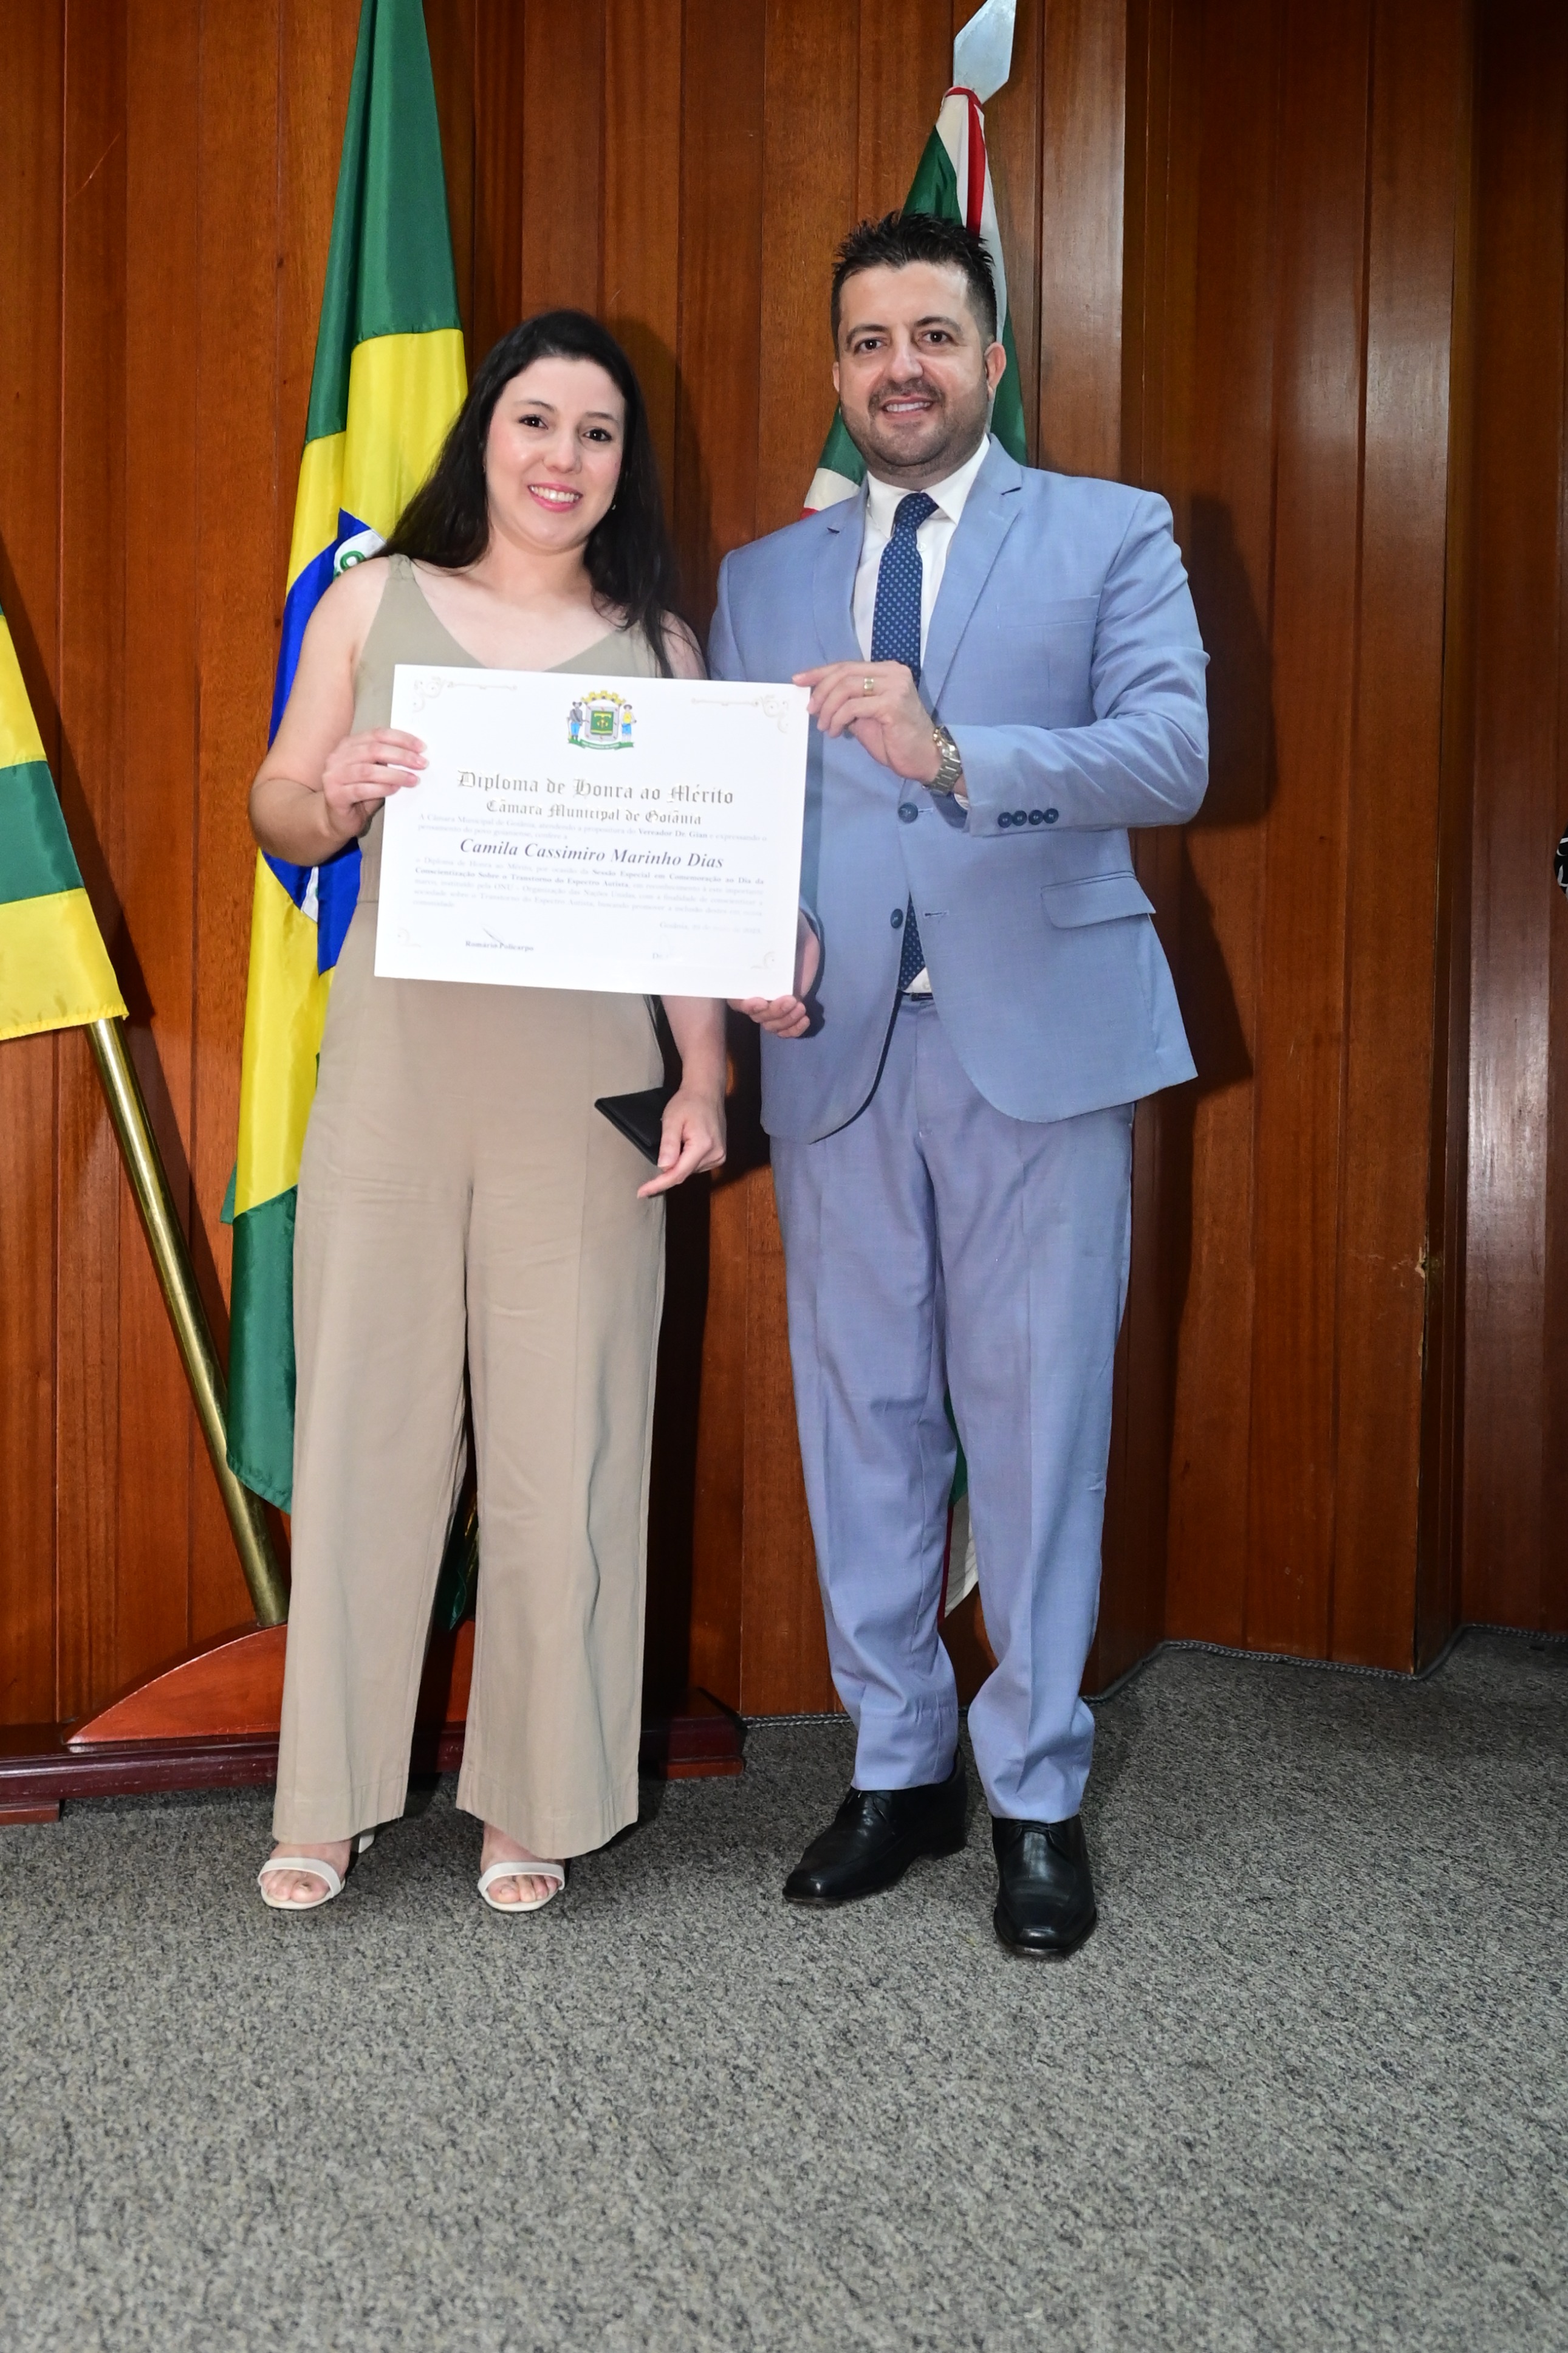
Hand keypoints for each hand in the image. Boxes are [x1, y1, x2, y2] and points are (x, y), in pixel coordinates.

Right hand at [320, 727, 425, 836]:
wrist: (338, 819)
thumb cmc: (359, 795)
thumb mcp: (374, 773)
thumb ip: (386, 761)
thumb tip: (416, 756)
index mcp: (348, 745)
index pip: (377, 735)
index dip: (401, 739)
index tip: (421, 747)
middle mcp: (338, 757)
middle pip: (374, 750)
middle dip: (401, 756)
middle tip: (421, 764)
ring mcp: (333, 776)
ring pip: (368, 770)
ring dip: (395, 775)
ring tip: (413, 779)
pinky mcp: (335, 795)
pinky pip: (361, 790)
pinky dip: (381, 789)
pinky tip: (395, 790)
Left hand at [637, 1085, 726, 1197]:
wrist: (707, 1092)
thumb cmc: (688, 1102)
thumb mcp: (672, 1120)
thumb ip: (668, 1144)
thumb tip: (663, 1167)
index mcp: (703, 1146)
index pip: (678, 1174)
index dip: (658, 1185)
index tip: (642, 1192)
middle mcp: (715, 1155)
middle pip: (684, 1173)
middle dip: (667, 1171)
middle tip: (654, 1161)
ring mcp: (719, 1156)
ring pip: (690, 1171)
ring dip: (677, 1165)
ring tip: (675, 1142)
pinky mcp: (719, 1155)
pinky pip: (696, 1166)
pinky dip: (685, 1162)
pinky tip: (683, 1147)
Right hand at [731, 914, 820, 1039]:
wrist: (800, 938)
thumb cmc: (782, 930)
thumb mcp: (773, 927)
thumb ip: (761, 928)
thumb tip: (754, 919)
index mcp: (745, 979)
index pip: (738, 1000)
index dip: (747, 1006)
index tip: (759, 1000)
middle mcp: (755, 994)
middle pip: (757, 1017)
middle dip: (774, 1013)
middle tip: (791, 999)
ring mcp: (772, 1003)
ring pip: (772, 1025)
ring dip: (786, 1021)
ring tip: (801, 1007)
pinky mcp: (789, 1009)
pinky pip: (786, 1029)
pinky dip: (794, 1029)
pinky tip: (805, 1019)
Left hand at [794, 660, 939, 782]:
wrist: (923, 758)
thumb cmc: (895, 739)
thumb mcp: (864, 716)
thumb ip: (847, 702)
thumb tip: (818, 698)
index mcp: (886, 671)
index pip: (846, 665)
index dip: (819, 672)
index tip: (798, 680)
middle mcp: (893, 673)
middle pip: (844, 673)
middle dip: (821, 692)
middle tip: (811, 711)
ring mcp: (895, 687)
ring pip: (846, 688)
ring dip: (828, 708)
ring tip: (824, 726)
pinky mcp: (892, 704)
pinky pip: (853, 707)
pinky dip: (838, 719)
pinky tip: (836, 732)